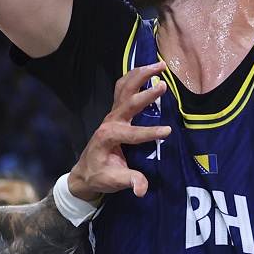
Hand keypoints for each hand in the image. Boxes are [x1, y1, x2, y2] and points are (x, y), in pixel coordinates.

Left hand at [67, 61, 170, 199]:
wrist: (85, 171)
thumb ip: (129, 182)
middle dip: (147, 93)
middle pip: (128, 101)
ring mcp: (112, 114)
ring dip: (142, 74)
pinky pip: (124, 87)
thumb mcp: (112, 182)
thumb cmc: (99, 176)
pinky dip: (135, 75)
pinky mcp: (116, 111)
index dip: (149, 133)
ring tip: (161, 64)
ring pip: (126, 86)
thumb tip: (142, 188)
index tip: (168, 132)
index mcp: (108, 137)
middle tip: (164, 84)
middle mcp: (110, 121)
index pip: (132, 134)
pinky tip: (148, 69)